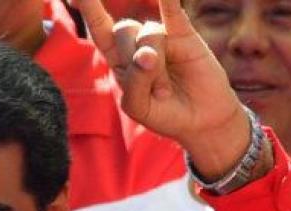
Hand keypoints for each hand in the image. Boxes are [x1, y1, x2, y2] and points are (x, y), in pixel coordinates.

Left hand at [76, 0, 256, 179]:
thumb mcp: (138, 107)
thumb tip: (147, 53)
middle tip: (154, 92)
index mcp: (118, 59)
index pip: (99, 29)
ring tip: (166, 89)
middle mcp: (136, 43)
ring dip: (156, 65)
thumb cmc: (163, 113)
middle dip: (135, 62)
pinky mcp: (184, 34)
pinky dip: (168, 0)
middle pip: (122, 29)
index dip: (89, 8)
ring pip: (147, 31)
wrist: (200, 119)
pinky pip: (172, 11)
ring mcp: (160, 36)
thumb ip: (134, 82)